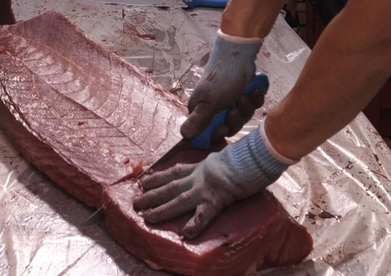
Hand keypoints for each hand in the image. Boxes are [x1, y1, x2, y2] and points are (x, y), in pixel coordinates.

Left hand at [135, 127, 291, 238]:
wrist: (255, 155)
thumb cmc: (246, 156)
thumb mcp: (224, 156)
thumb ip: (216, 162)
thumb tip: (213, 164)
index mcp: (202, 166)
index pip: (175, 171)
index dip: (158, 176)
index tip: (144, 180)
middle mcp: (199, 176)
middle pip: (171, 186)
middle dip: (152, 195)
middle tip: (136, 202)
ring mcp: (206, 187)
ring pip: (179, 199)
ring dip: (162, 209)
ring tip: (147, 217)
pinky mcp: (216, 199)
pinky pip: (203, 214)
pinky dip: (194, 224)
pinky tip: (185, 234)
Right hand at [181, 32, 265, 141]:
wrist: (239, 56)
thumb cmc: (220, 78)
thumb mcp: (209, 102)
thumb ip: (198, 120)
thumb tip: (183, 135)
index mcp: (202, 112)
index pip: (208, 134)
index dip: (217, 134)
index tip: (223, 128)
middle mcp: (215, 109)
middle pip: (229, 127)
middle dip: (235, 118)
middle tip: (236, 106)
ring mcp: (230, 103)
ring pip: (241, 118)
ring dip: (246, 107)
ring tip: (245, 95)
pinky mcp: (243, 97)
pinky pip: (251, 107)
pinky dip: (254, 100)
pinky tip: (254, 91)